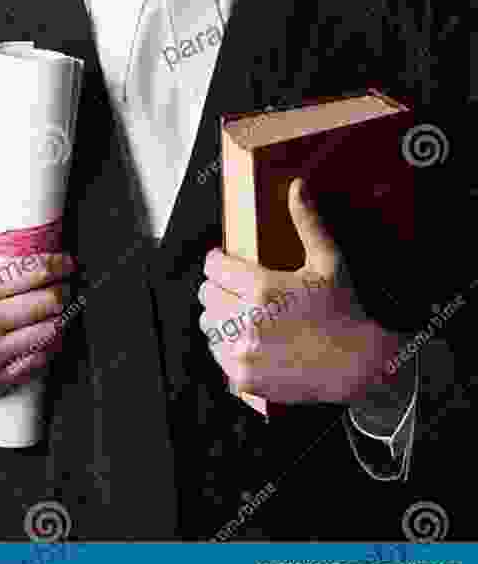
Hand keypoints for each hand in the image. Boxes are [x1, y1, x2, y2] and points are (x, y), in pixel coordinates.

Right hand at [0, 248, 74, 423]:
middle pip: (48, 302)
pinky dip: (46, 348)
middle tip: (64, 289)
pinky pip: (36, 361)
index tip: (68, 264)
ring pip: (48, 332)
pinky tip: (44, 339)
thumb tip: (15, 244)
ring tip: (56, 314)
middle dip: (62, 293)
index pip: (32, 272)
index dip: (58, 265)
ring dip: (59, 321)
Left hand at [198, 178, 401, 405]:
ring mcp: (242, 352)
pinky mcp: (243, 377)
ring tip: (244, 313)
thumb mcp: (328, 261)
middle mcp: (246, 321)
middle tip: (240, 289)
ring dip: (221, 315)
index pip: (212, 266)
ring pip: (207, 323)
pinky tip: (250, 338)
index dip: (219, 261)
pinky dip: (226, 343)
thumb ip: (306, 222)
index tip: (227, 263)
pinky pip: (215, 352)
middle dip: (220, 287)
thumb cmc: (345, 309)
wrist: (358, 365)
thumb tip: (297, 185)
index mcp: (262, 288)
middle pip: (206, 295)